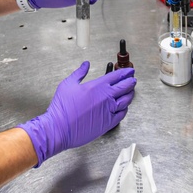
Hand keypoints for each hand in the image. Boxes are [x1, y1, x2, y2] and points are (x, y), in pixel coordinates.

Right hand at [18, 62, 135, 165]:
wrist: (60, 128)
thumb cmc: (62, 108)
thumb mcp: (68, 84)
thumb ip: (79, 73)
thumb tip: (86, 64)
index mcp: (97, 86)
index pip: (117, 76)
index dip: (125, 72)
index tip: (130, 71)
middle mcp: (106, 97)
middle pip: (125, 87)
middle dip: (131, 81)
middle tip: (133, 79)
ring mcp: (109, 110)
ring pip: (126, 100)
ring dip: (130, 94)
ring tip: (131, 91)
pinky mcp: (108, 123)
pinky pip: (122, 114)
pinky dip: (125, 109)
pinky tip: (124, 107)